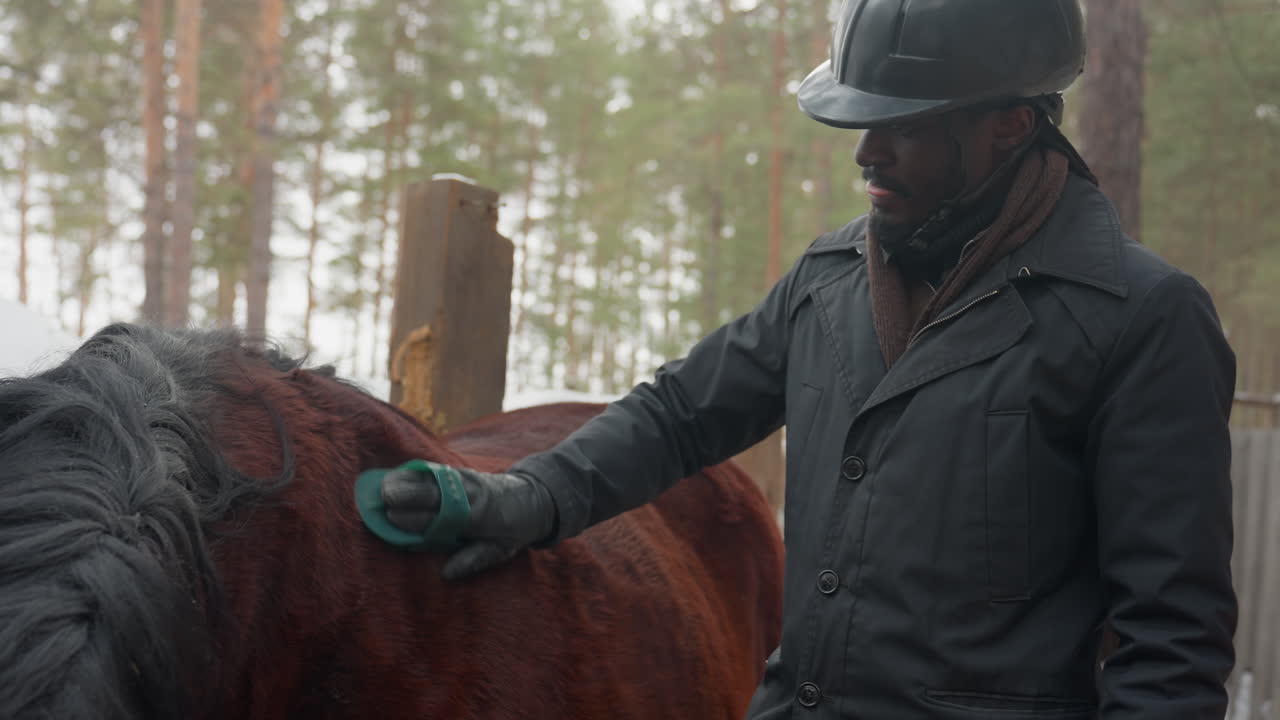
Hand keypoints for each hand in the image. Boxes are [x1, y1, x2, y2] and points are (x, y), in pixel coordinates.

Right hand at [381, 465, 556, 579]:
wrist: (533, 499)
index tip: (393, 518)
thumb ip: (475, 559)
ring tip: (382, 484)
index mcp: (480, 516)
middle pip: (436, 492)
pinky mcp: (461, 472)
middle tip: (382, 498)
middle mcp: (471, 494)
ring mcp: (466, 479)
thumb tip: (446, 573)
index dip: (418, 518)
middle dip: (408, 494)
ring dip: (407, 479)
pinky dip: (415, 473)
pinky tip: (397, 475)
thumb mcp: (501, 550)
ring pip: (434, 477)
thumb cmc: (514, 529)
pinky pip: (436, 471)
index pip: (444, 516)